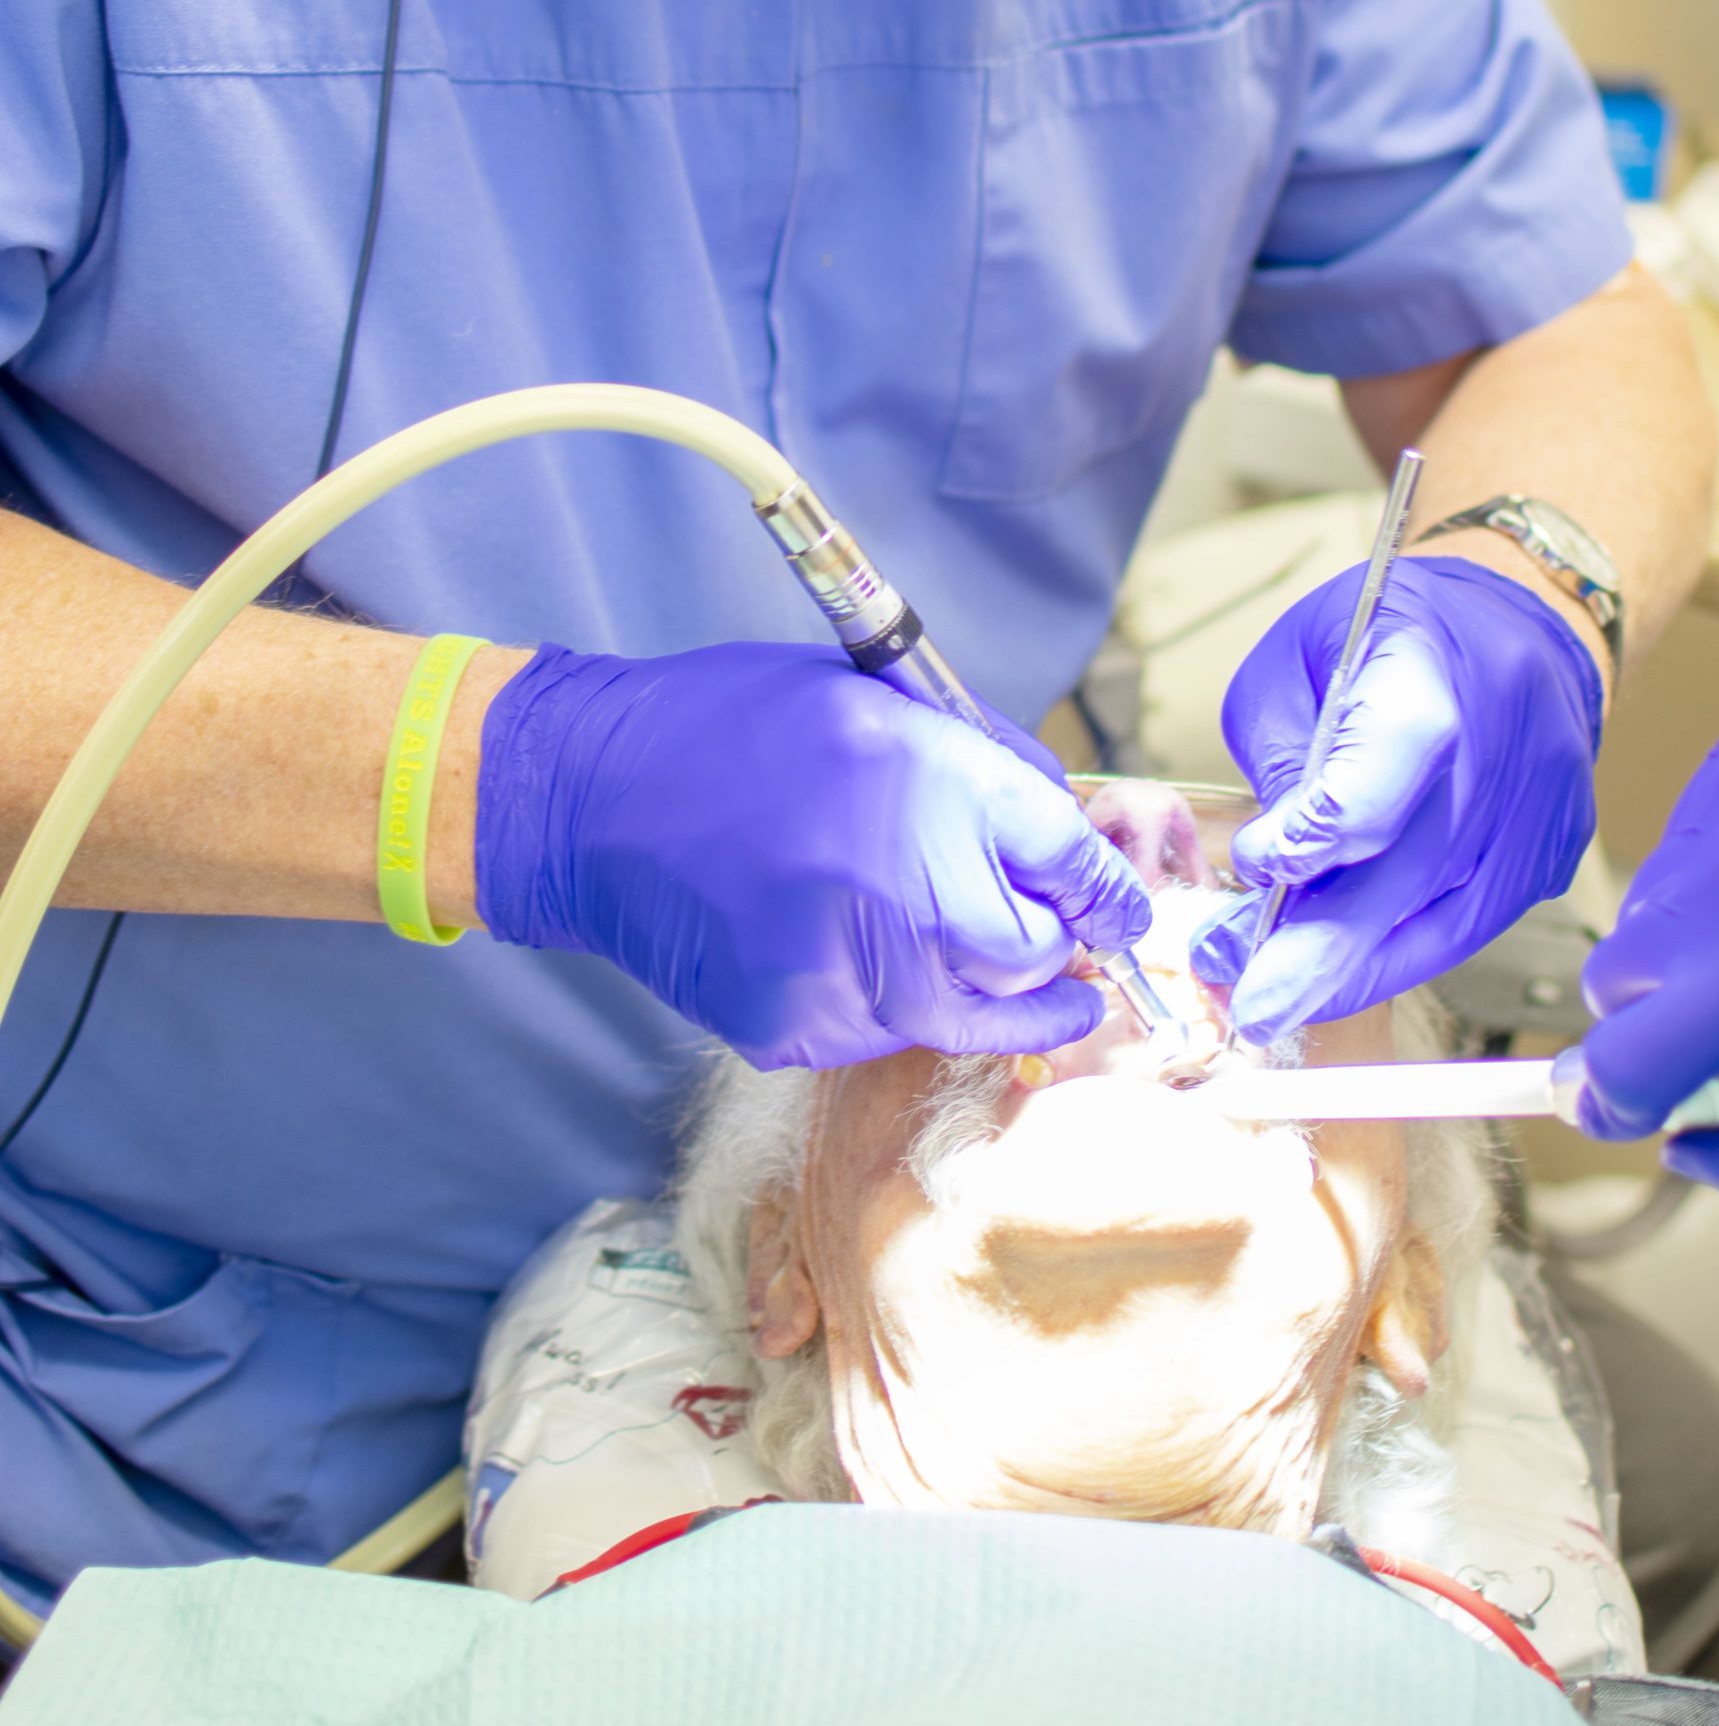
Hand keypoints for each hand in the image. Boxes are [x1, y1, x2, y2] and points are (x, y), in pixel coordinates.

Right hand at [475, 642, 1148, 1069]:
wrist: (593, 799)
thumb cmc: (736, 726)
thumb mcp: (880, 694)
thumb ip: (981, 763)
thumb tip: (1064, 836)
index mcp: (927, 781)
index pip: (1069, 861)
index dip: (1106, 890)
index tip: (1117, 911)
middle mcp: (898, 886)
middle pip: (1034, 953)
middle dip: (1042, 937)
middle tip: (1028, 919)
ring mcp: (845, 971)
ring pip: (970, 1012)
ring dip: (975, 980)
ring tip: (940, 934)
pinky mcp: (797, 1028)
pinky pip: (885, 1031)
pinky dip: (890, 999)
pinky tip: (847, 944)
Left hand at [1190, 556, 1601, 1039]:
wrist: (1518, 618)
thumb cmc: (1387, 629)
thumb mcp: (1295, 658)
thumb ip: (1281, 759)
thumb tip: (1272, 872)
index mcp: (1427, 673)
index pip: (1375, 780)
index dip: (1311, 840)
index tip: (1256, 865)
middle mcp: (1502, 745)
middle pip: (1411, 874)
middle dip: (1322, 954)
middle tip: (1254, 1006)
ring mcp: (1542, 806)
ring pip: (1447, 921)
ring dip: (1358, 971)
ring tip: (1284, 1003)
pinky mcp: (1556, 849)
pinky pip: (1474, 921)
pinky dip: (1407, 950)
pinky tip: (1349, 968)